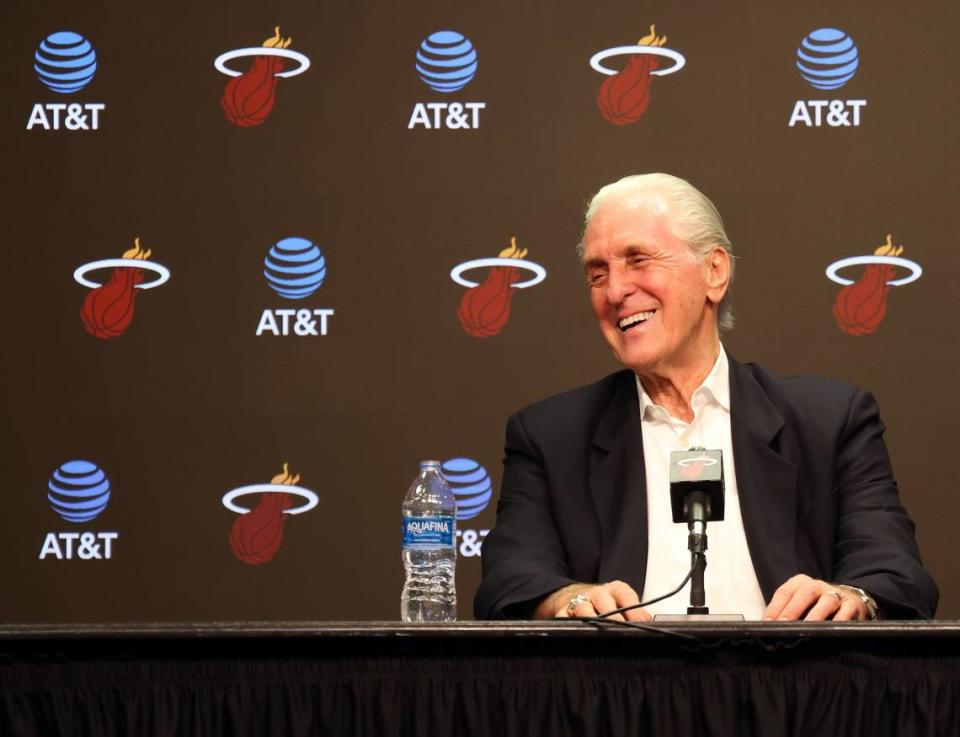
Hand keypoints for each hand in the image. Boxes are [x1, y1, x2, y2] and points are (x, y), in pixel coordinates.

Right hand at [535, 580, 651, 621]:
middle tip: (620, 631)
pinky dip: (566, 623)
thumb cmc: (609, 605)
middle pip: (604, 602)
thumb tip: (651, 625)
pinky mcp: (564, 610)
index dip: (634, 611)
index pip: (626, 596)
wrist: (579, 596)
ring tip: (598, 633)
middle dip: (613, 618)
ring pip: (583, 609)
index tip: (640, 624)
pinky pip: (563, 617)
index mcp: (617, 590)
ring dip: (591, 620)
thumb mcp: (625, 604)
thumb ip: (638, 614)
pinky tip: (573, 632)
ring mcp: (580, 601)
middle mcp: (598, 594)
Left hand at [762, 574, 866, 620]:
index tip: (767, 622)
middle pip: (803, 593)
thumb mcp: (801, 603)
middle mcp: (817, 585)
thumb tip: (771, 627)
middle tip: (783, 624)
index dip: (774, 607)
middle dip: (792, 610)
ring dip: (816, 613)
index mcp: (800, 583)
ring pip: (826, 600)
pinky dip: (840, 619)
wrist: (850, 600)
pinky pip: (846, 610)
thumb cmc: (817, 605)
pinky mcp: (851, 604)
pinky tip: (833, 629)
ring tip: (808, 626)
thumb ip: (787, 612)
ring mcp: (835, 593)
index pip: (784, 592)